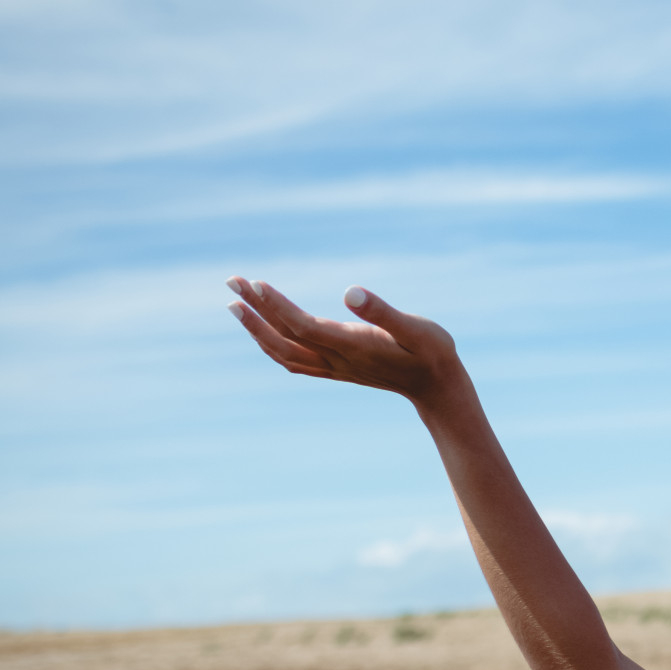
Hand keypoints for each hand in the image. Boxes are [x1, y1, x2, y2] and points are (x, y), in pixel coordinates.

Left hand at [226, 278, 462, 403]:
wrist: (438, 387)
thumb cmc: (432, 352)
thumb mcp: (416, 328)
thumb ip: (384, 312)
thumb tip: (350, 292)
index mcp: (353, 346)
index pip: (303, 325)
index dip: (276, 306)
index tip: (255, 283)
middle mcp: (337, 359)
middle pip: (283, 338)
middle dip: (254, 312)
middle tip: (232, 282)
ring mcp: (335, 367)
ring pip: (283, 351)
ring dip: (256, 328)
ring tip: (237, 303)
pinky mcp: (336, 369)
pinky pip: (293, 359)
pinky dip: (270, 344)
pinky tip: (262, 330)